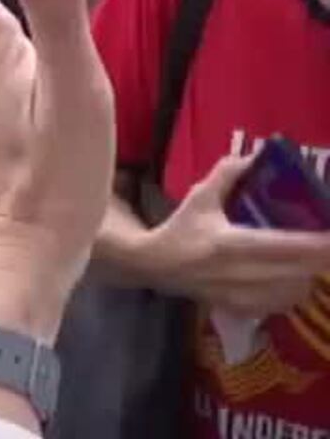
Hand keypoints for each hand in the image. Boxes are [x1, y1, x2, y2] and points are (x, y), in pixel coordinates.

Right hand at [130, 154, 329, 314]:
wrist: (154, 266)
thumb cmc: (180, 229)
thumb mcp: (199, 198)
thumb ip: (227, 176)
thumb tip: (255, 155)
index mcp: (228, 244)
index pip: (283, 246)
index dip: (317, 243)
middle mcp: (238, 273)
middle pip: (298, 272)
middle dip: (322, 258)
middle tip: (329, 244)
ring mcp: (241, 296)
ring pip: (295, 291)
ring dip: (309, 274)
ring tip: (311, 258)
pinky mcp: (242, 309)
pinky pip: (282, 305)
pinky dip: (294, 291)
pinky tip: (292, 278)